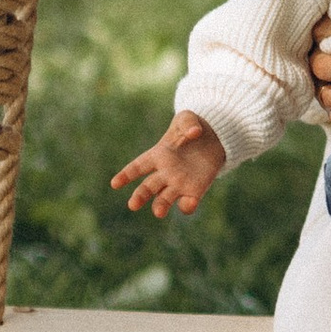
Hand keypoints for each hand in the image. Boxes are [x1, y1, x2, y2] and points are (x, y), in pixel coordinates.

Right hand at [111, 113, 226, 218]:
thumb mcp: (188, 118)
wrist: (215, 138)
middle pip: (147, 188)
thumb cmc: (194, 127)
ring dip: (160, 206)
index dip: (126, 175)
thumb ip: (188, 123)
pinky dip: (186, 206)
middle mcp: (165, 173)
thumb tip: (194, 132)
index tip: (115, 184)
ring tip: (158, 213)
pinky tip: (189, 203)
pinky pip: (187, 203)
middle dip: (139, 196)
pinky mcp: (195, 191)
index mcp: (158, 155)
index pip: (138, 166)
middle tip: (133, 205)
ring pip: (164, 199)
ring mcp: (178, 184)